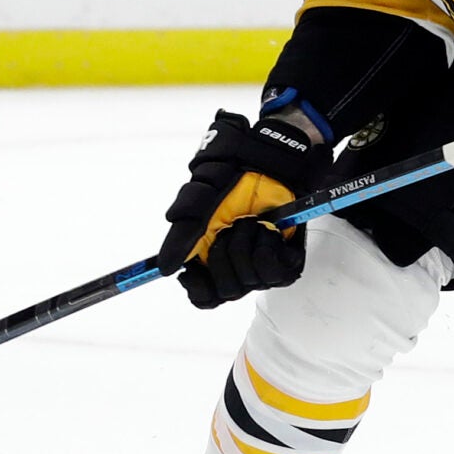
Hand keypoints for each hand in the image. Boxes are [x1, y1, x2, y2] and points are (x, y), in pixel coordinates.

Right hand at [157, 107, 330, 308]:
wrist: (269, 157)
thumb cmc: (232, 173)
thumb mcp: (197, 198)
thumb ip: (181, 235)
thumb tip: (165, 267)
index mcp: (211, 256)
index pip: (204, 296)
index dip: (198, 289)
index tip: (193, 270)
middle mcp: (237, 265)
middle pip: (227, 292)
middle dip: (224, 256)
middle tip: (229, 226)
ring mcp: (262, 264)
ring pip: (250, 282)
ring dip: (246, 246)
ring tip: (251, 222)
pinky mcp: (287, 259)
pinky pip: (276, 273)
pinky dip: (267, 248)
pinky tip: (267, 232)